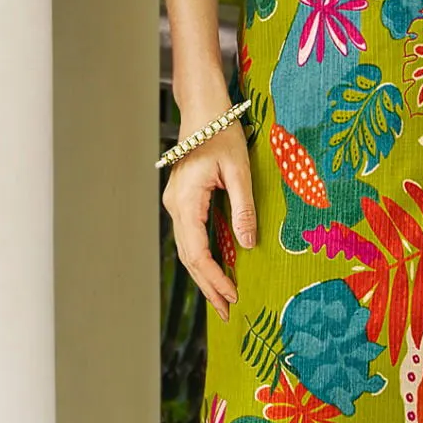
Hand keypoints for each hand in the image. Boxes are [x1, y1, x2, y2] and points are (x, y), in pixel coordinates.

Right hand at [163, 117, 255, 320]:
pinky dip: (203, 258)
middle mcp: (175, 206)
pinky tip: (216, 271)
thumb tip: (247, 246)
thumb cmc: (222, 133)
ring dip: (205, 276)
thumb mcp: (239, 171)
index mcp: (186, 201)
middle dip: (208, 286)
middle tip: (227, 312)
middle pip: (189, 257)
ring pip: (188, 250)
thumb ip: (243, 209)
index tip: (233, 295)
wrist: (203, 110)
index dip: (214, 278)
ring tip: (222, 300)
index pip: (197, 252)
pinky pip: (191, 237)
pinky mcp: (183, 202)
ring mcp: (176, 205)